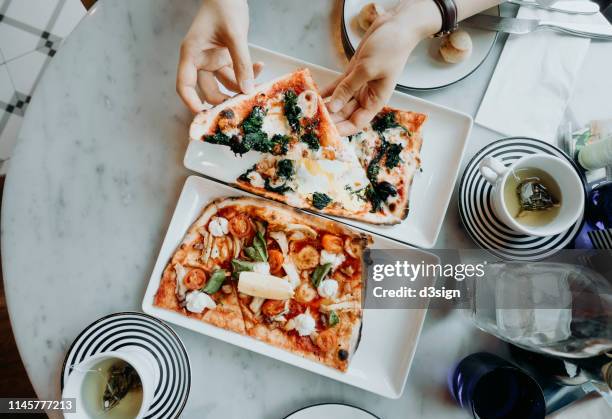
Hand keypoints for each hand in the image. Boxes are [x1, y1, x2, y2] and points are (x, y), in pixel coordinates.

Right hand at [177, 0, 262, 112]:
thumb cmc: (225, 7)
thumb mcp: (235, 35)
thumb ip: (241, 63)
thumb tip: (247, 90)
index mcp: (192, 54)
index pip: (185, 85)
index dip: (191, 102)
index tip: (204, 115)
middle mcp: (200, 60)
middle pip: (208, 91)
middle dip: (225, 100)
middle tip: (242, 106)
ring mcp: (213, 60)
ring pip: (225, 84)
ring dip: (241, 87)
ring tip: (258, 85)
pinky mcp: (225, 58)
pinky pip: (235, 73)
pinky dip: (247, 74)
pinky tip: (260, 67)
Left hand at [323, 0, 440, 135]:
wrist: (396, 27)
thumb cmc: (390, 49)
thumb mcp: (367, 69)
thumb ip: (348, 88)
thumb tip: (332, 106)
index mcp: (375, 101)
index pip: (356, 123)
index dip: (342, 130)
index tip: (326, 132)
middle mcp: (366, 96)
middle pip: (344, 114)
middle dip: (330, 118)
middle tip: (312, 120)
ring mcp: (358, 85)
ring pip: (338, 101)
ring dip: (325, 105)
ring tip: (309, 109)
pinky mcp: (352, 73)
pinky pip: (336, 86)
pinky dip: (325, 90)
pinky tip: (313, 94)